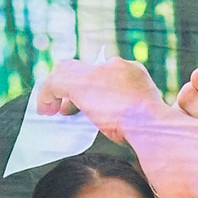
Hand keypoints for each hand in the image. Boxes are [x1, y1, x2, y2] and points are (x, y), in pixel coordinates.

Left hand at [33, 57, 167, 140]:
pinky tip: (44, 110)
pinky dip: (46, 95)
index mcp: (135, 72)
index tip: (91, 105)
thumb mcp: (144, 118)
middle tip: (67, 108)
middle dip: (74, 88)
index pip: (106, 74)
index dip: (95, 90)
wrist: (153, 128)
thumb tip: (118, 124)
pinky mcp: (81, 83)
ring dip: (56, 90)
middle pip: (85, 70)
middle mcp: (117, 65)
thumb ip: (131, 112)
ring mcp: (99, 72)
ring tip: (52, 109)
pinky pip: (55, 83)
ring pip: (66, 71)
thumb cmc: (154, 132)